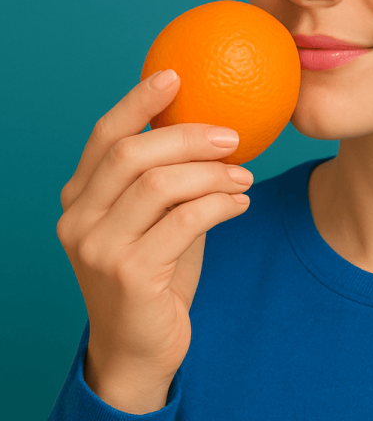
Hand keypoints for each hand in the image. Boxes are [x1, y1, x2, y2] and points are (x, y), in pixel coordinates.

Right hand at [56, 70, 252, 410]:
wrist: (139, 345)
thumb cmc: (154, 271)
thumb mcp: (154, 218)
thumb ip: (168, 177)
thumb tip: (216, 128)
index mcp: (81, 197)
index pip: (105, 136)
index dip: (138, 101)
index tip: (175, 74)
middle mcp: (78, 218)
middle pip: (133, 153)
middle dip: (189, 136)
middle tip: (233, 134)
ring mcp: (98, 248)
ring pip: (160, 184)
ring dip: (212, 173)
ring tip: (245, 176)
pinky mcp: (128, 274)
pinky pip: (185, 221)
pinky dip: (220, 205)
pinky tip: (240, 204)